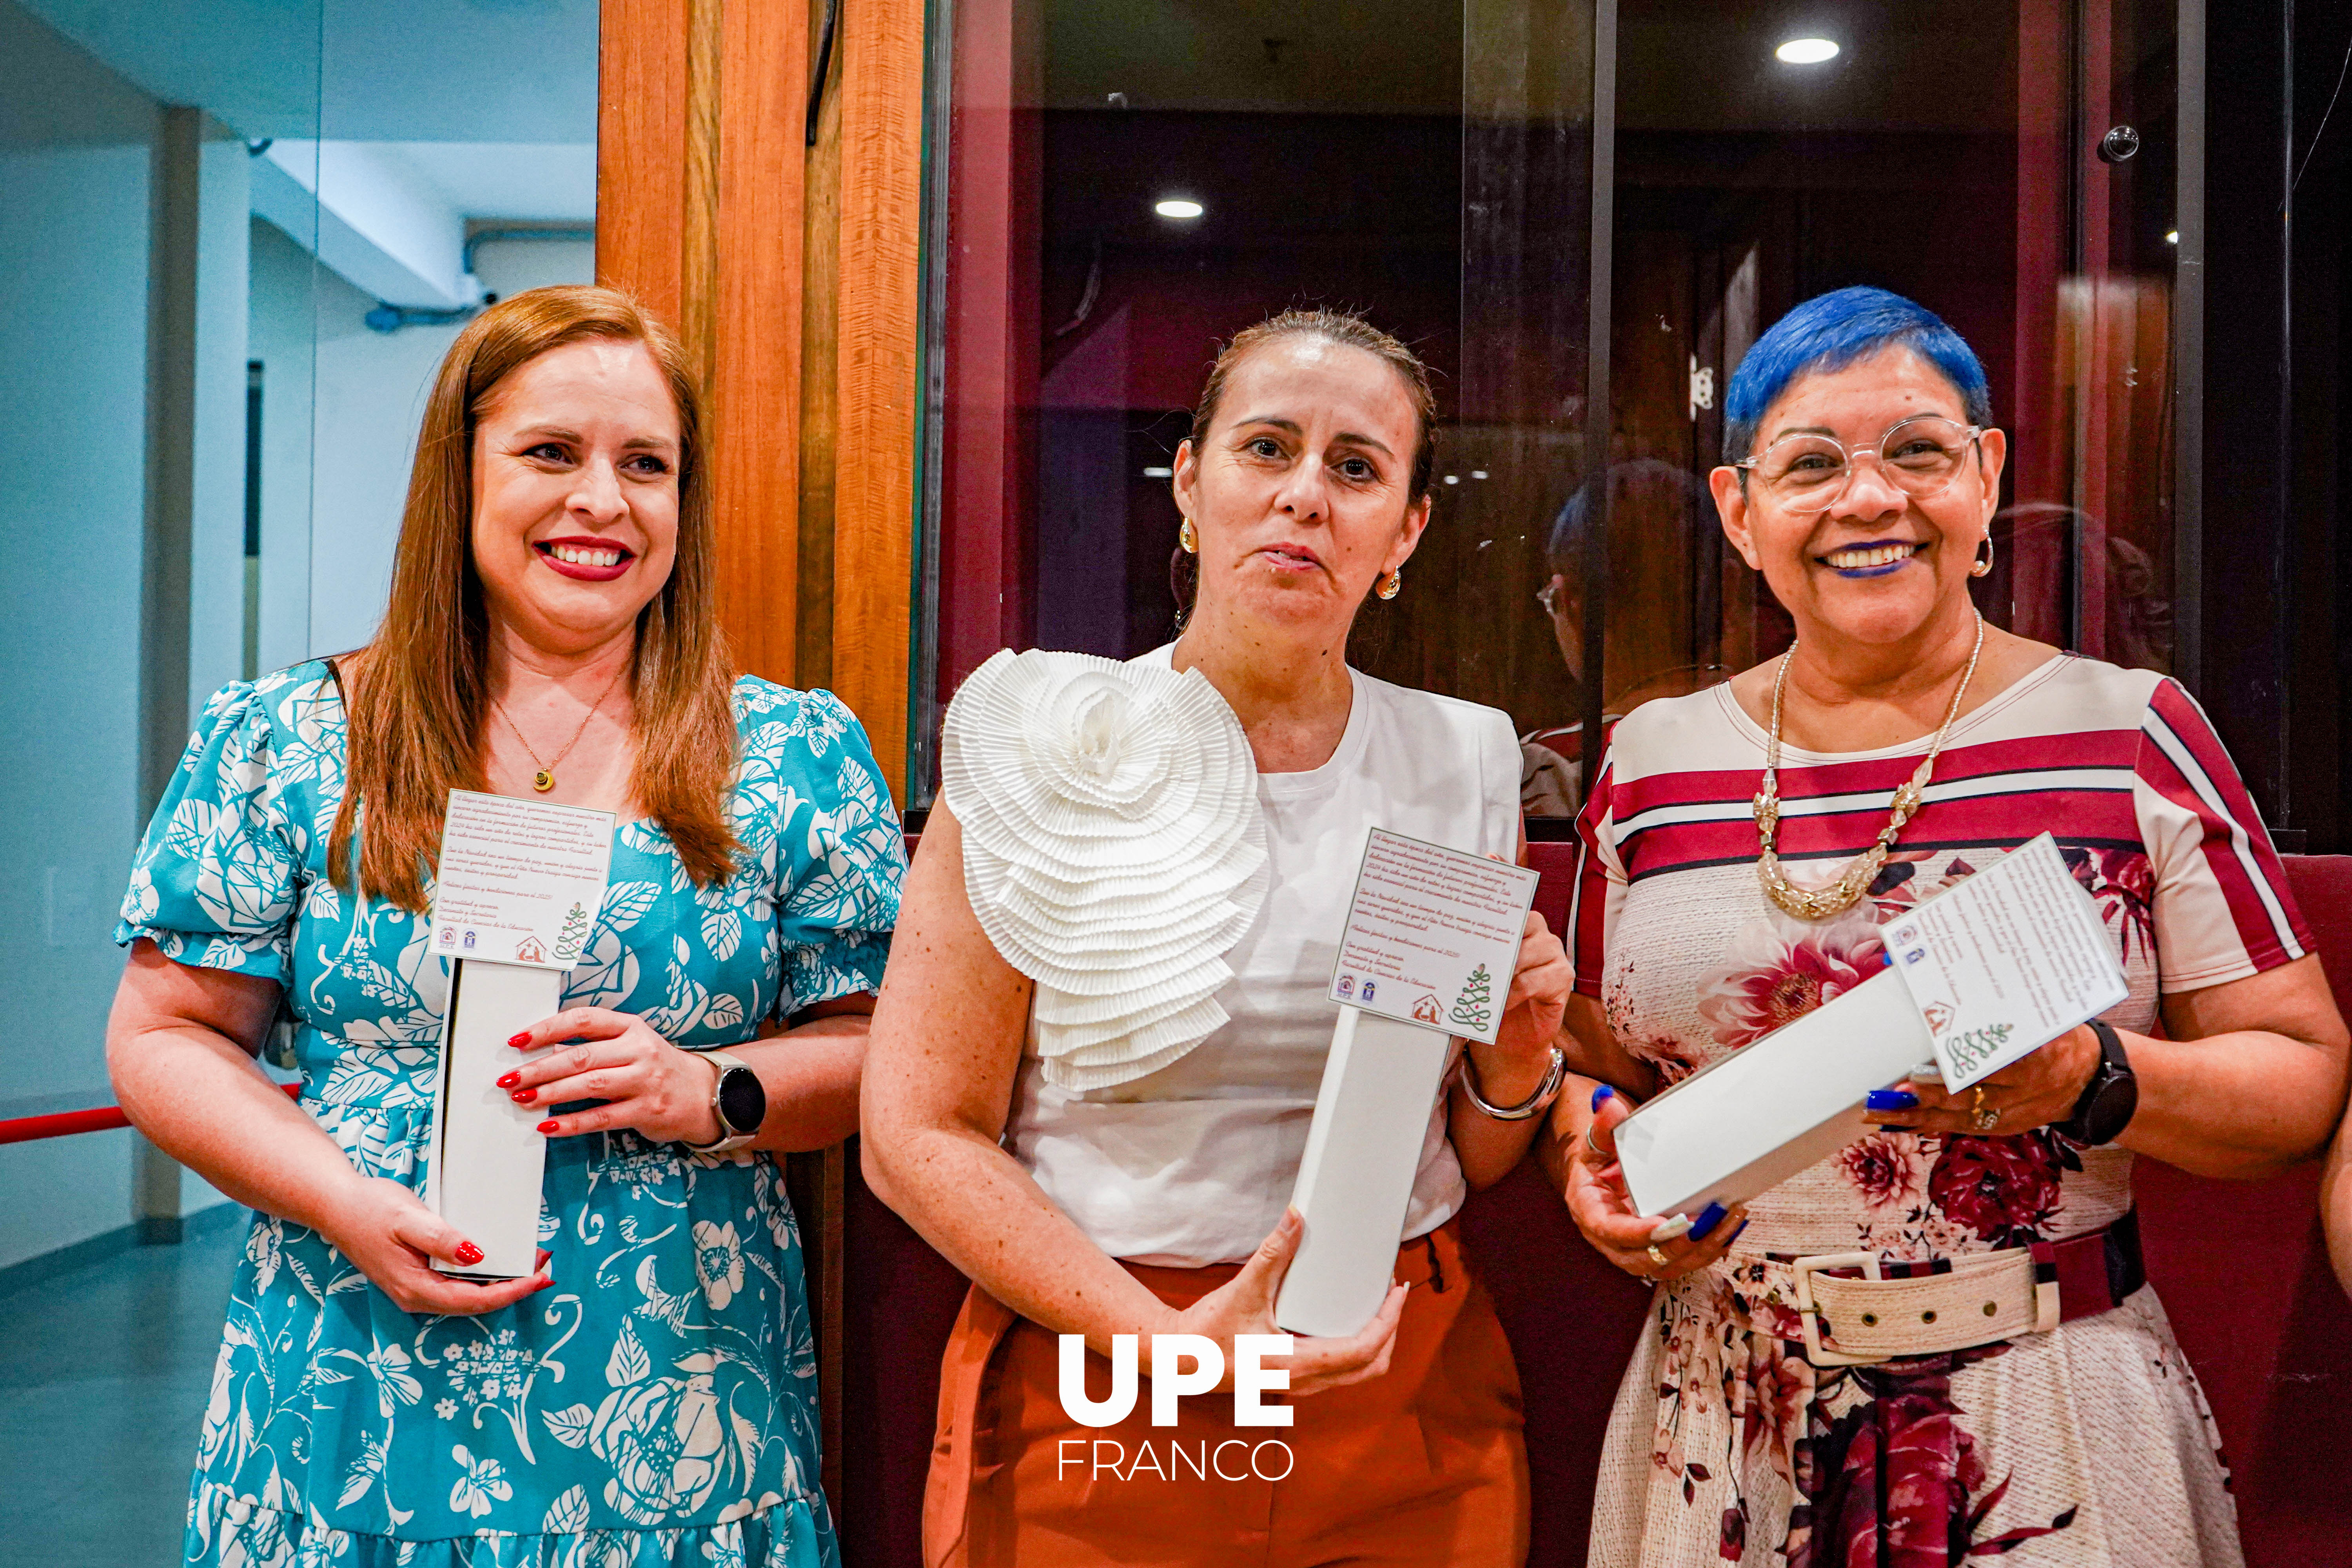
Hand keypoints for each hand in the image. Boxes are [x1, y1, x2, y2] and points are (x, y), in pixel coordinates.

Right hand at [320, 1175, 551, 1315]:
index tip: (539, 1277)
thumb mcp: (408, 1219)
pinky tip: (499, 1261)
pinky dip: (483, 1276)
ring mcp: (416, 1289)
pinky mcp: (416, 1278)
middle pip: (475, 1302)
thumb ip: (442, 1239)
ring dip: (501, 1282)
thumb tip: (476, 1255)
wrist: (337, 1207)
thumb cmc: (370, 1209)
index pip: (474, 1300)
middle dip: (513, 1288)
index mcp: (415, 1288)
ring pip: (467, 1295)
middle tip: (546, 1268)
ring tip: (532, 1264)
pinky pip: (457, 1285)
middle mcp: (416, 1296)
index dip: (511, 1292)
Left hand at [500, 1007, 725, 1144]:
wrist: (703, 1094)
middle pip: (581, 1056)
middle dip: (539, 1068)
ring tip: (522, 1099)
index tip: (517, 1041)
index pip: (583, 1019)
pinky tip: (548, 1126)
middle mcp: (639, 1049)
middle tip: (509, 1079)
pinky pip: (602, 1117)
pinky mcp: (646, 1110)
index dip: (547, 1028)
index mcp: (630, 1027)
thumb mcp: (630, 1045)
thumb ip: (593, 1046)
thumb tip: (544, 1052)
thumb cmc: (655, 1067)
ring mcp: (645, 1080)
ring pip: (589, 1085)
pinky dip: (572, 1123)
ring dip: (550, 1093)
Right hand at [1163, 1209, 1408, 1397]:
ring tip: (1376, 1307)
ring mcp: (1298, 1386)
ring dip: (1374, 1343)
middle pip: (1370, 1367)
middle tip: (1393, 1298)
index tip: (1398, 1293)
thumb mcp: (1242, 1290)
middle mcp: (1303, 1383)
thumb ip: (1272, 1254)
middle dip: (1389, 1333)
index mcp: (1296, 1365)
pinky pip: (1337, 1372)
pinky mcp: (1290, 1381)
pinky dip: (1354, 1350)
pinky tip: (1345, 1322)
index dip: (1388, 1321)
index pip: (1362, 1350)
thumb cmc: (1204, 1333)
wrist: (1175, 1360)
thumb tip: (1296, 1219)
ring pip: (1355, 1374)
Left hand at [1467, 910, 1572, 1097]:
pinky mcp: (1563, 979)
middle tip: (1471, 964)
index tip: (1466, 929)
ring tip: (1481, 987)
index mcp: (1526, 927)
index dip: (1489, 922)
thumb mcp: (1487, 973)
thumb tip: (1454, 945)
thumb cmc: (1499, 997)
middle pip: (1518, 933)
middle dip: (1492, 950)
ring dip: (1500, 974)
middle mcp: (1544, 937)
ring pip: (1523, 957)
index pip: (1509, 915)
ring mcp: (1556, 957)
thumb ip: (1480, 956)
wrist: (1518, 1036)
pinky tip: (1499, 1005)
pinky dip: (1510, 995)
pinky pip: (1530, 983)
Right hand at [1564, 1088, 1747, 1281]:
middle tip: (1706, 1223)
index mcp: (1590, 1211)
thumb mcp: (1597, 1142)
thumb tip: (1608, 1102)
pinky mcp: (1655, 1251)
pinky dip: (1706, 1252)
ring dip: (1700, 1251)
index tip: (1664, 1224)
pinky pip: (1681, 1262)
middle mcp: (1609, 1240)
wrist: (1600, 1175)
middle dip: (1677, 1246)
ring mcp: (1633, 1250)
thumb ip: (1604, 1126)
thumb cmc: (1598, 1160)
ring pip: (1666, 1266)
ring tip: (1728, 1223)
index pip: (1608, 1230)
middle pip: (1641, 1259)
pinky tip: (1728, 1232)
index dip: (1636, 1232)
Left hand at [1865, 1024, 2101, 1137]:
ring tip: (1879, 1110)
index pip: (1988, 1069)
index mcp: (2036, 1061)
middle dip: (1926, 1096)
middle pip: (1967, 1099)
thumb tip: (1956, 989)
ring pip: (1958, 1119)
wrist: (2090, 1077)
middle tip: (1892, 1090)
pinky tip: (1899, 1122)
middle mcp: (2024, 1093)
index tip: (1919, 1070)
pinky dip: (1929, 1125)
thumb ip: (2005, 1016)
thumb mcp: (2043, 1022)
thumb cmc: (2059, 1038)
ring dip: (1916, 1116)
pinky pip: (1962, 1128)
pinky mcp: (2007, 1127)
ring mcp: (2015, 1114)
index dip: (1952, 1073)